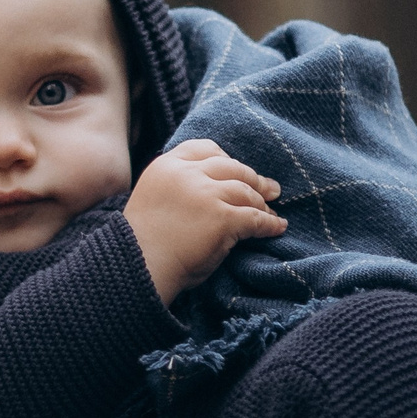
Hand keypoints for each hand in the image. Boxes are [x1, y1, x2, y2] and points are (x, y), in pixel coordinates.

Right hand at [123, 139, 285, 303]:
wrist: (139, 268)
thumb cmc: (143, 244)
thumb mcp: (153, 198)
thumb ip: (176, 187)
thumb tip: (212, 189)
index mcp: (166, 166)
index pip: (204, 149)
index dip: (226, 159)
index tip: (237, 170)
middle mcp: (187, 174)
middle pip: (231, 167)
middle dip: (253, 179)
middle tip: (270, 190)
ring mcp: (206, 194)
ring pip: (245, 191)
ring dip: (262, 203)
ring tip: (271, 211)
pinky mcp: (223, 218)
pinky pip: (255, 218)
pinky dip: (269, 223)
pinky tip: (277, 227)